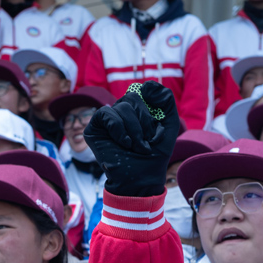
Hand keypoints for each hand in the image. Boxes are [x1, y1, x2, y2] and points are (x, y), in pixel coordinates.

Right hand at [83, 81, 179, 197]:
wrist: (142, 177)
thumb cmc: (155, 154)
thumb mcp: (169, 124)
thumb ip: (166, 100)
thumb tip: (147, 85)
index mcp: (136, 110)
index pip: (143, 92)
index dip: (151, 109)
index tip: (156, 130)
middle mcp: (121, 113)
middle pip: (133, 97)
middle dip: (144, 121)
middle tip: (147, 142)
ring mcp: (107, 121)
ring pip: (121, 106)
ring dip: (133, 129)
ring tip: (136, 146)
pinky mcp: (93, 129)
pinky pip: (105, 114)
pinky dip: (118, 128)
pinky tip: (124, 143)